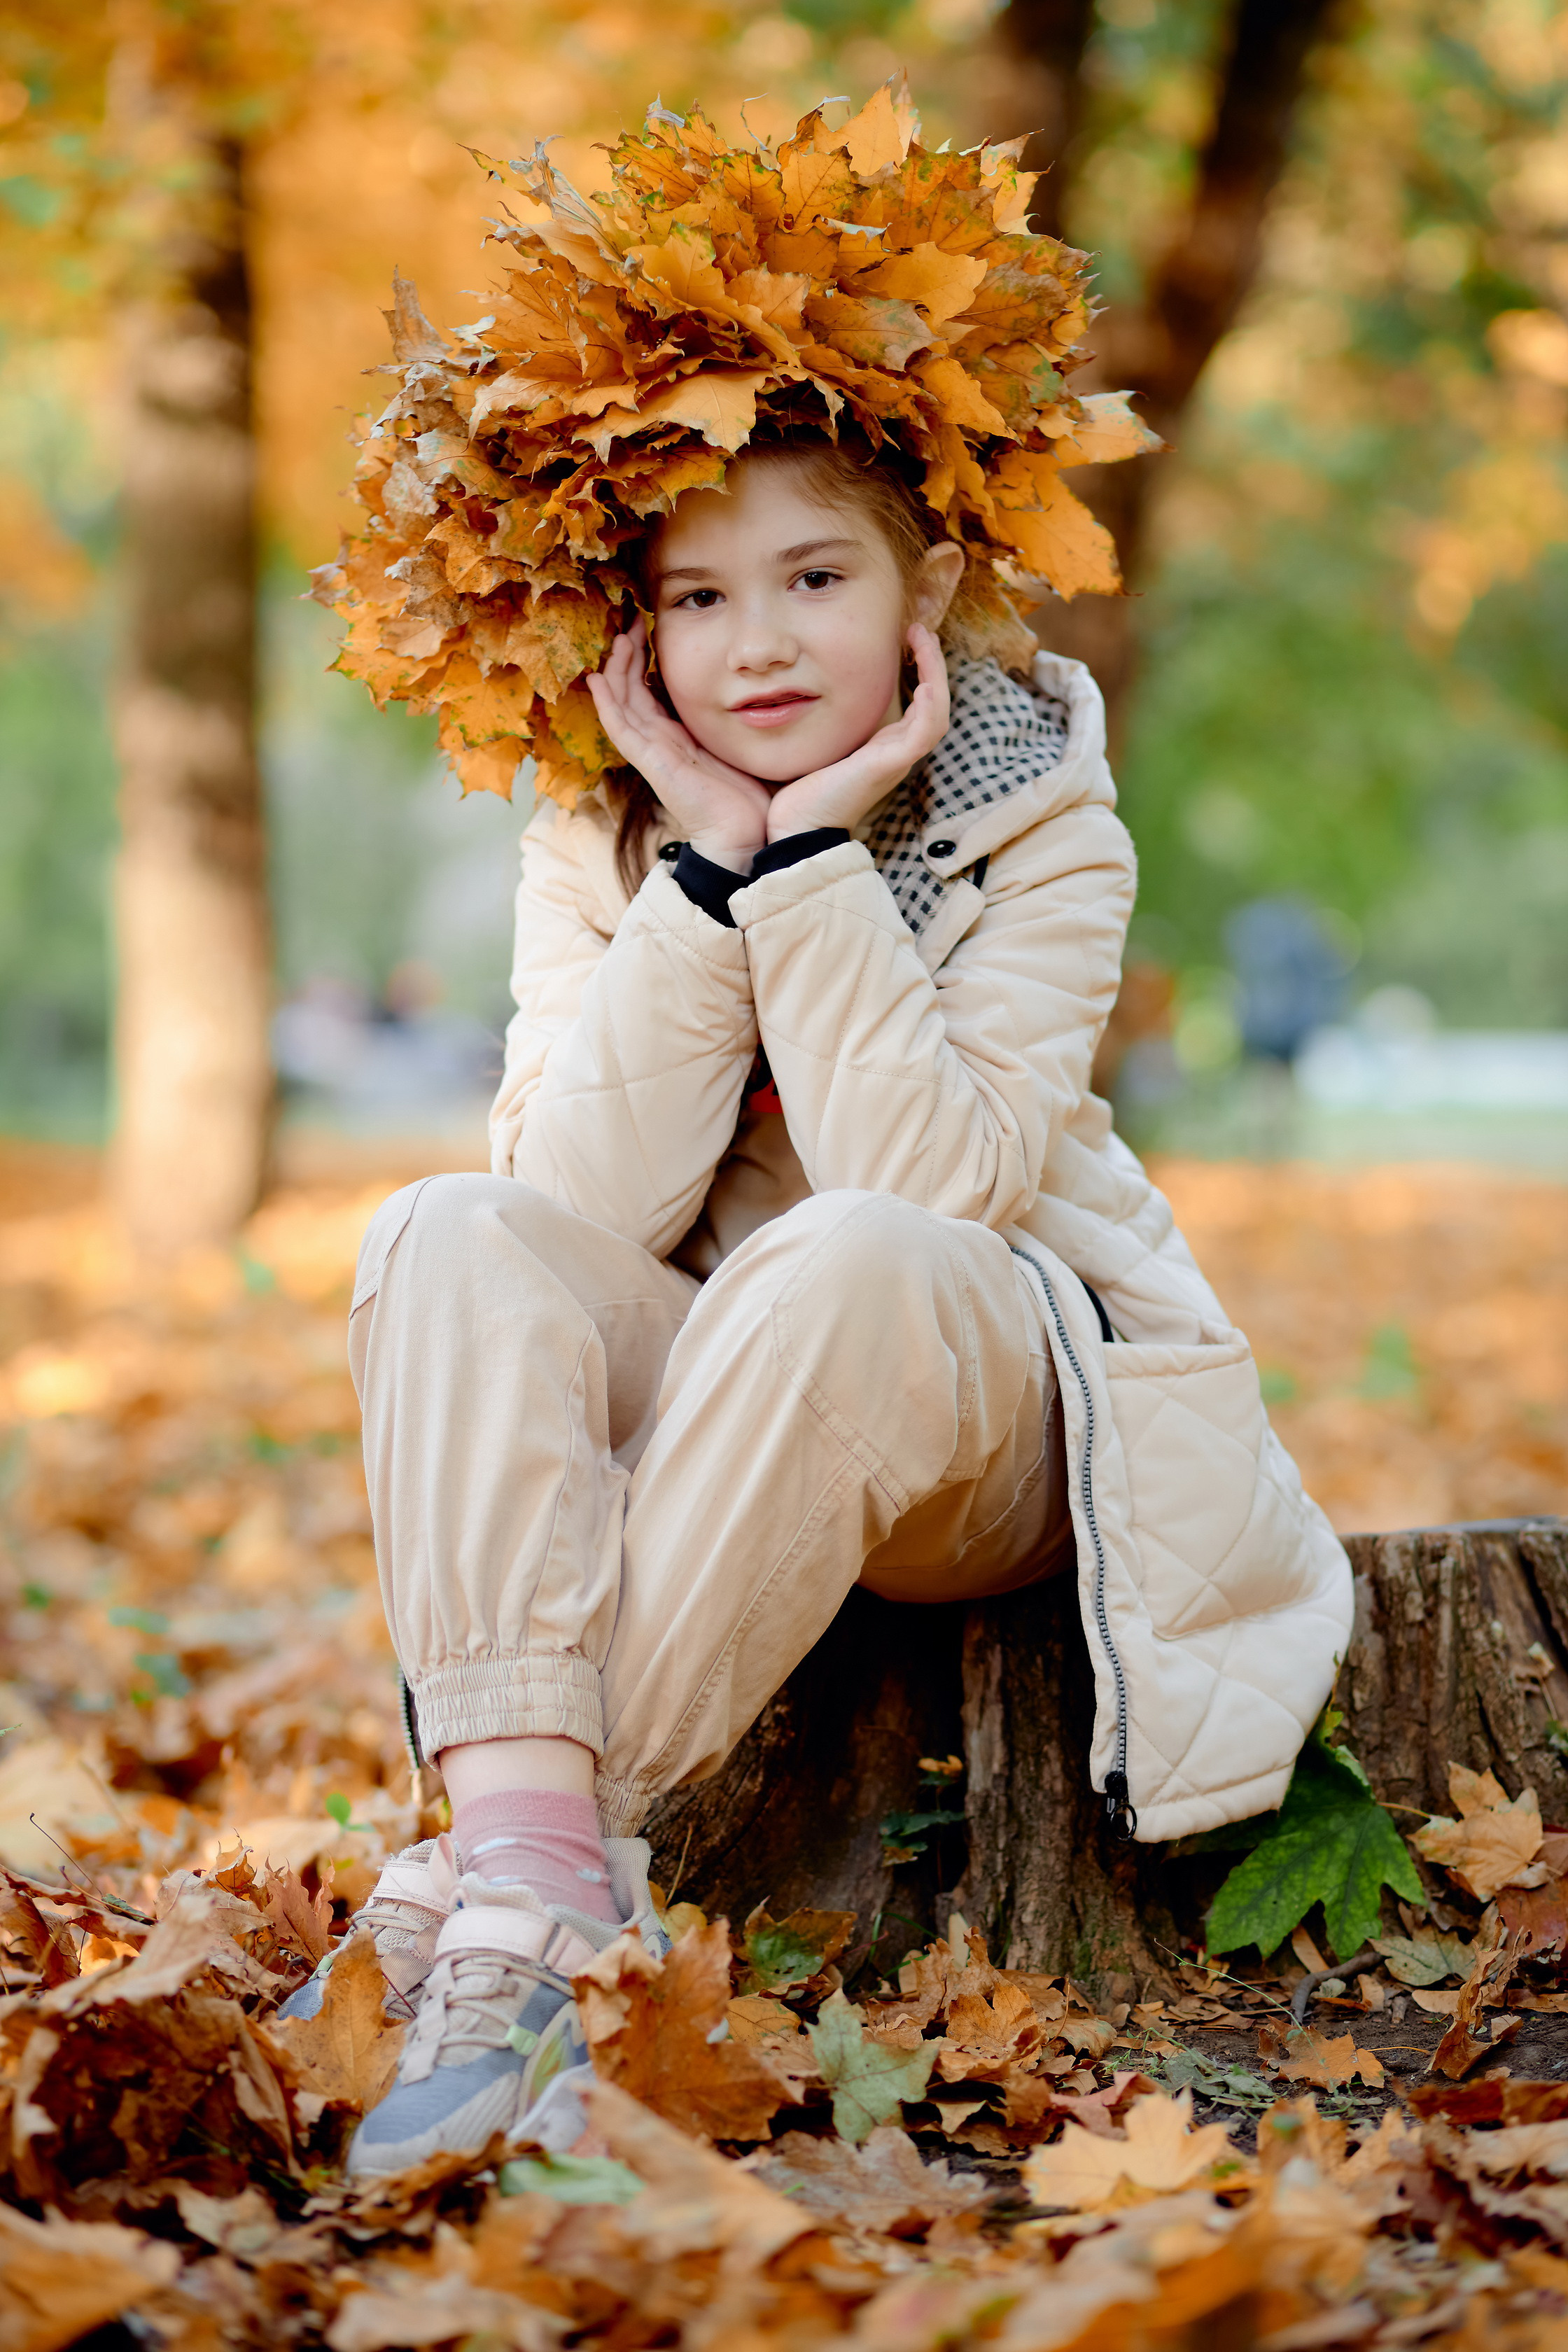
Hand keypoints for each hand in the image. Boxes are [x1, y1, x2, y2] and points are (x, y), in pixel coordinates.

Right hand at [585, 620, 771, 872]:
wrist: (744, 837)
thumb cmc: (748, 798)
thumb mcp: (739, 747)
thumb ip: (733, 723)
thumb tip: (755, 692)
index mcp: (679, 738)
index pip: (650, 693)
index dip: (644, 660)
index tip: (648, 626)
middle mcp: (661, 742)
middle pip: (632, 691)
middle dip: (629, 654)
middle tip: (631, 617)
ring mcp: (653, 753)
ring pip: (622, 703)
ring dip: (617, 669)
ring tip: (618, 635)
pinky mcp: (652, 764)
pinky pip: (621, 729)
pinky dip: (608, 704)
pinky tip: (597, 679)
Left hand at [764, 624, 949, 843]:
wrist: (796, 829)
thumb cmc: (800, 792)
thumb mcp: (817, 744)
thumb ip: (825, 720)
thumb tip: (800, 687)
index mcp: (882, 747)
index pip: (916, 703)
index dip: (917, 669)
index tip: (904, 637)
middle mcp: (895, 752)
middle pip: (932, 702)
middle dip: (931, 663)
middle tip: (919, 629)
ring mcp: (897, 759)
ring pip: (936, 712)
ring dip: (935, 674)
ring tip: (924, 640)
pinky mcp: (891, 765)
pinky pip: (925, 732)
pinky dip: (930, 704)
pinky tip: (925, 680)